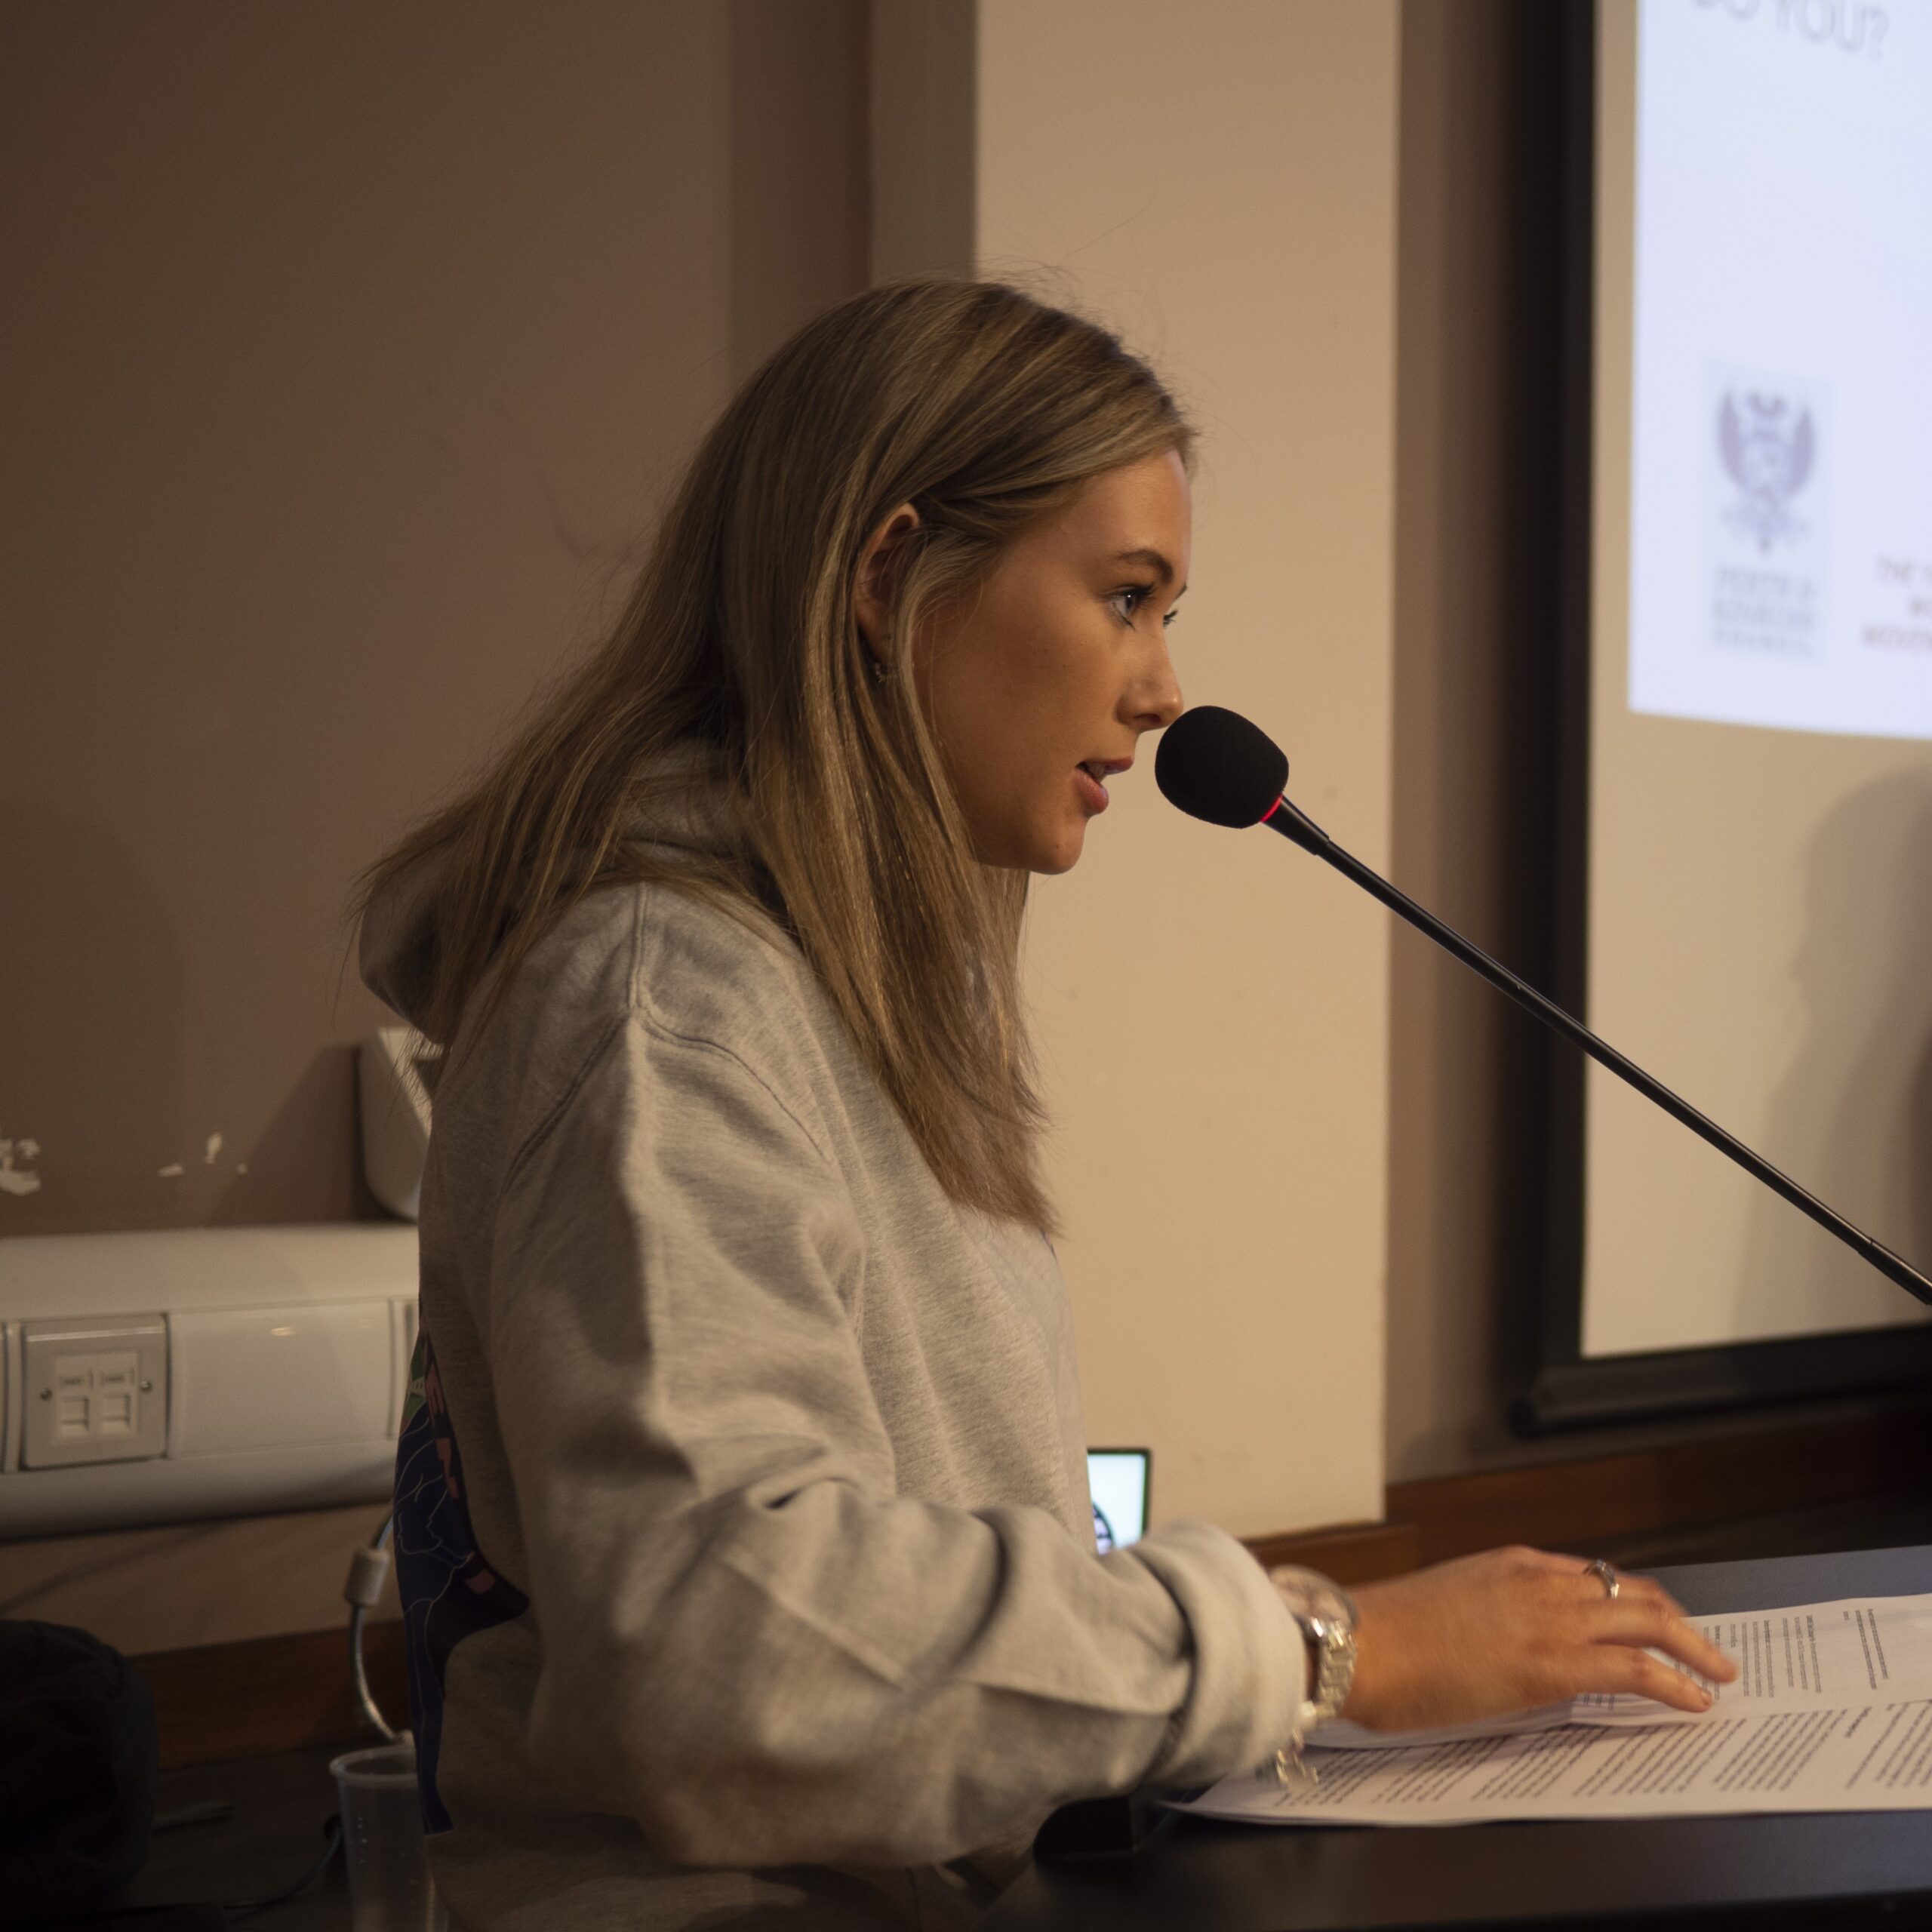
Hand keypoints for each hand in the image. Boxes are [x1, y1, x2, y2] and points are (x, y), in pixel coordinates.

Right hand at [1334, 1545, 1739, 1732]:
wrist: (1358, 1643)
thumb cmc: (1386, 1635)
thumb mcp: (1449, 1606)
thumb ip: (1491, 1614)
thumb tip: (1512, 1647)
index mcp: (1512, 1563)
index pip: (1595, 1575)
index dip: (1635, 1601)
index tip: (1655, 1622)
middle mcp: (1538, 1580)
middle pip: (1635, 1590)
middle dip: (1680, 1621)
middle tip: (1706, 1649)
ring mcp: (1547, 1618)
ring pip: (1647, 1619)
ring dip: (1693, 1648)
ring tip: (1718, 1673)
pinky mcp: (1549, 1663)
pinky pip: (1634, 1669)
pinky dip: (1674, 1683)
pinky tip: (1694, 1699)